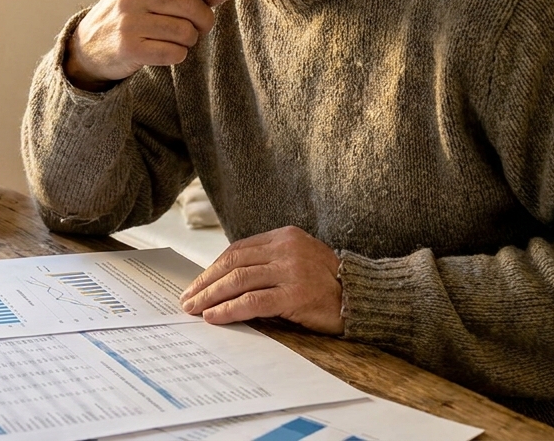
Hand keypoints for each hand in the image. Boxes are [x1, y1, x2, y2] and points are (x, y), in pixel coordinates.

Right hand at [65, 0, 241, 88]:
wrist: (88, 46)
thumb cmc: (127, 15)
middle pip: (190, 5)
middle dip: (205, 20)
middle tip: (202, 26)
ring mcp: (129, 22)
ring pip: (186, 32)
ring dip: (190, 40)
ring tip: (177, 39)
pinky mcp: (130, 48)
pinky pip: (174, 53)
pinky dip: (177, 55)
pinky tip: (165, 51)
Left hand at [180, 226, 343, 334]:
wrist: (366, 299)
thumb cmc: (328, 285)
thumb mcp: (297, 263)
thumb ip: (268, 265)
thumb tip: (226, 285)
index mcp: (284, 236)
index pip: (237, 250)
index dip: (213, 269)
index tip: (197, 284)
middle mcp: (286, 249)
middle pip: (233, 263)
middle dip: (206, 283)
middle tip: (187, 299)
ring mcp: (291, 270)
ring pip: (238, 281)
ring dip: (211, 297)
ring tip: (194, 310)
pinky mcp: (295, 294)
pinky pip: (253, 301)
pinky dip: (229, 309)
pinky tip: (214, 317)